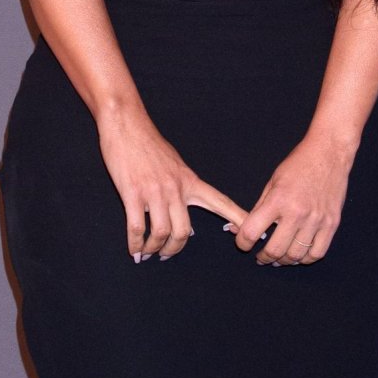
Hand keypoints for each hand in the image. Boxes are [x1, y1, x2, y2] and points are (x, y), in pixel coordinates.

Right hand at [97, 106, 247, 262]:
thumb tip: (182, 207)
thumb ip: (182, 185)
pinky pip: (137, 228)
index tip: (249, 232)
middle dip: (174, 248)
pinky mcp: (132, 193)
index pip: (219, 202)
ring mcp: (154, 191)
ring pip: (161, 233)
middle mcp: (176, 188)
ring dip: (154, 248)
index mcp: (190, 180)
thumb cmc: (149, 143)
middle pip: (184, 231)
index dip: (236, 218)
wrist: (127, 124)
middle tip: (165, 253)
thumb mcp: (175, 163)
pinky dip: (136, 244)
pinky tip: (134, 249)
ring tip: (148, 252)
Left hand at [226, 134, 355, 264]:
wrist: (329, 153)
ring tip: (279, 257)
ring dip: (284, 261)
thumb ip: (258, 209)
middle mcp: (297, 213)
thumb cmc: (298, 165)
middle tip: (261, 257)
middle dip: (263, 257)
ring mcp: (316, 220)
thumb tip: (239, 229)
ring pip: (296, 256)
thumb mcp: (272, 182)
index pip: (252, 231)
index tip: (243, 244)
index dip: (242, 242)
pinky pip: (317, 252)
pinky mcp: (332, 224)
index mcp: (278, 200)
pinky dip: (305, 258)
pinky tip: (299, 254)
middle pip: (275, 250)